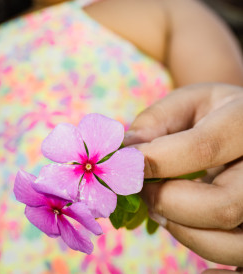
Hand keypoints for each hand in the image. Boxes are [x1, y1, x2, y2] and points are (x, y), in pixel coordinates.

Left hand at [124, 83, 242, 267]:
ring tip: (163, 209)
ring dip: (185, 233)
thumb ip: (156, 120)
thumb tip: (125, 152)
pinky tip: (190, 247)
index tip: (127, 164)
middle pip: (223, 206)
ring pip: (233, 243)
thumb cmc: (215, 112)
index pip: (202, 148)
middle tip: (144, 194)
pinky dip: (215, 271)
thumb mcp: (190, 101)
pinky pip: (242, 263)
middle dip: (169, 204)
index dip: (156, 161)